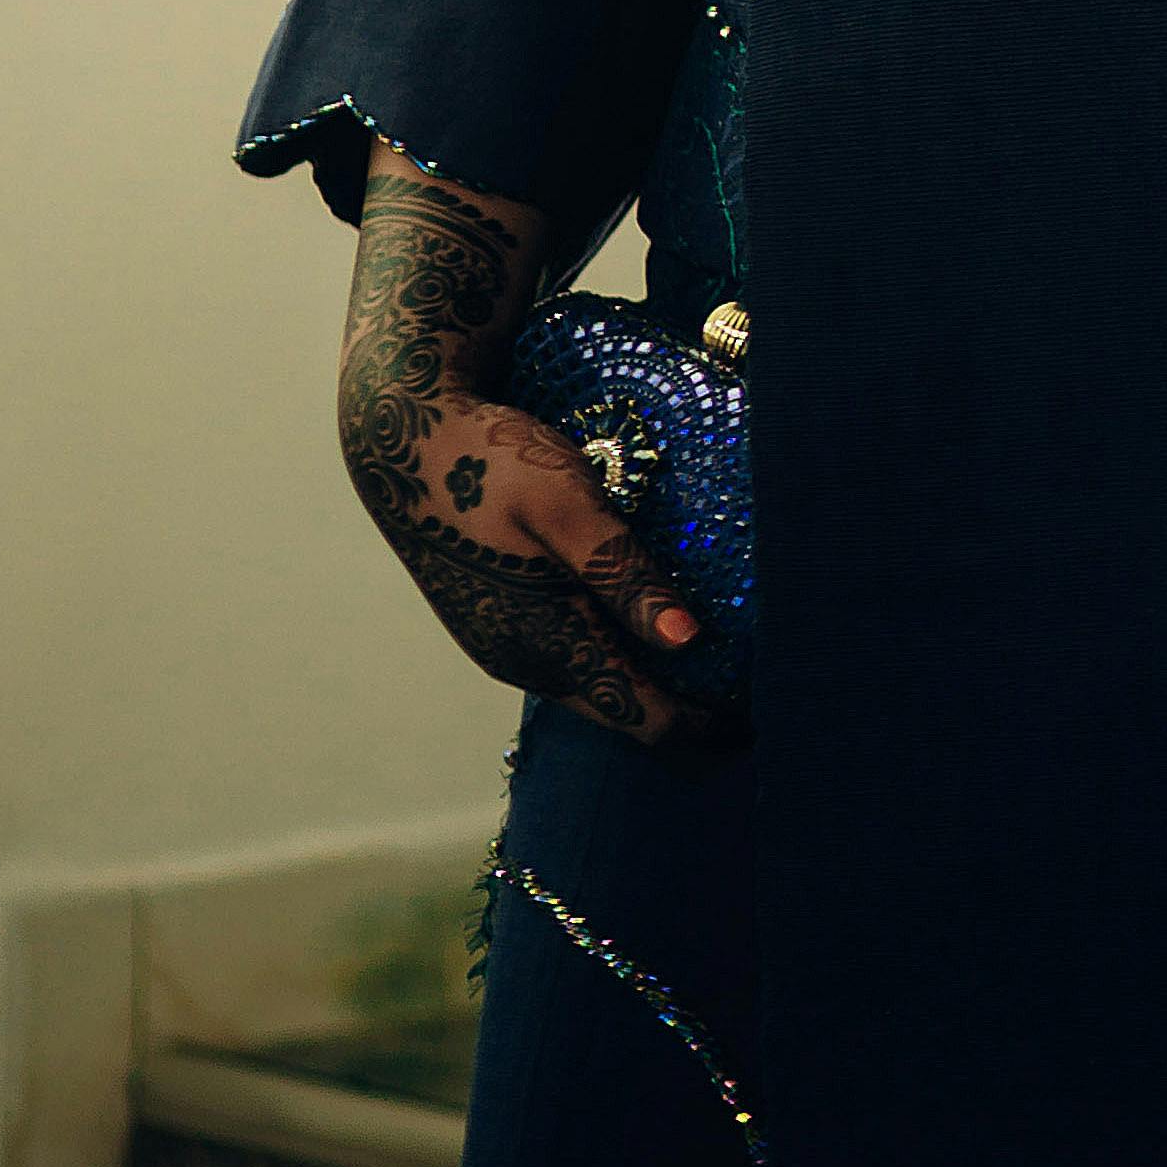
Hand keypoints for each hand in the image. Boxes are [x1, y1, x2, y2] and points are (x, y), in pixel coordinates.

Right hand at [335, 144, 710, 743]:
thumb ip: (623, 574)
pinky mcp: (495, 620)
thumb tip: (686, 641)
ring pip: (593, 692)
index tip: (765, 722)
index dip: (707, 730)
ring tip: (716, 665)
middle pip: (622, 718)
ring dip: (651, 688)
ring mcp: (504, 645)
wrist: (401, 436)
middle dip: (689, 718)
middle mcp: (523, 662)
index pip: (643, 719)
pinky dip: (617, 661)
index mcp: (546, 644)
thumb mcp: (566, 503)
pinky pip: (569, 662)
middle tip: (756, 698)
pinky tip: (646, 630)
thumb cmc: (490, 459)